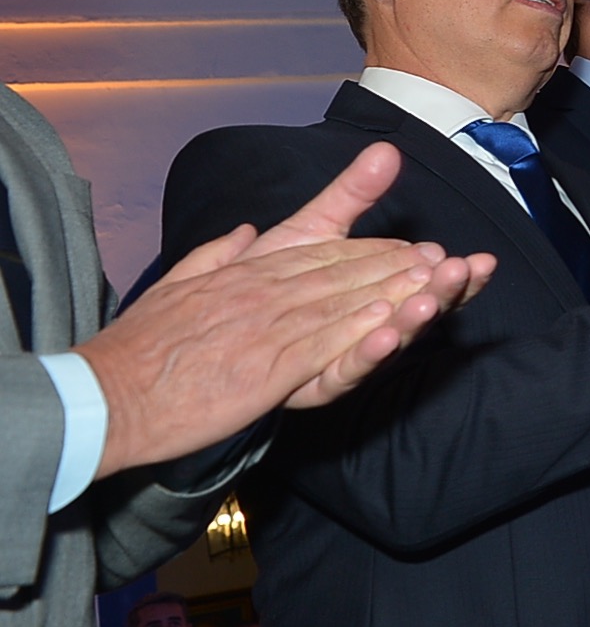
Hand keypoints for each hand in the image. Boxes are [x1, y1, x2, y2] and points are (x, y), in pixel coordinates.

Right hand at [81, 145, 493, 479]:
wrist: (109, 395)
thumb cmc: (139, 347)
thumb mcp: (176, 284)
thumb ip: (215, 254)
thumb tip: (241, 231)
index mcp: (245, 273)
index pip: (320, 255)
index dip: (371, 250)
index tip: (410, 246)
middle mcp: (262, 292)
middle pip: (343, 274)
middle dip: (398, 266)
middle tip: (444, 259)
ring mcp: (267, 330)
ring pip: (345, 306)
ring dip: (396, 294)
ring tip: (439, 283)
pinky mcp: (267, 371)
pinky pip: (325, 350)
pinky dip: (362, 337)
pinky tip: (395, 328)